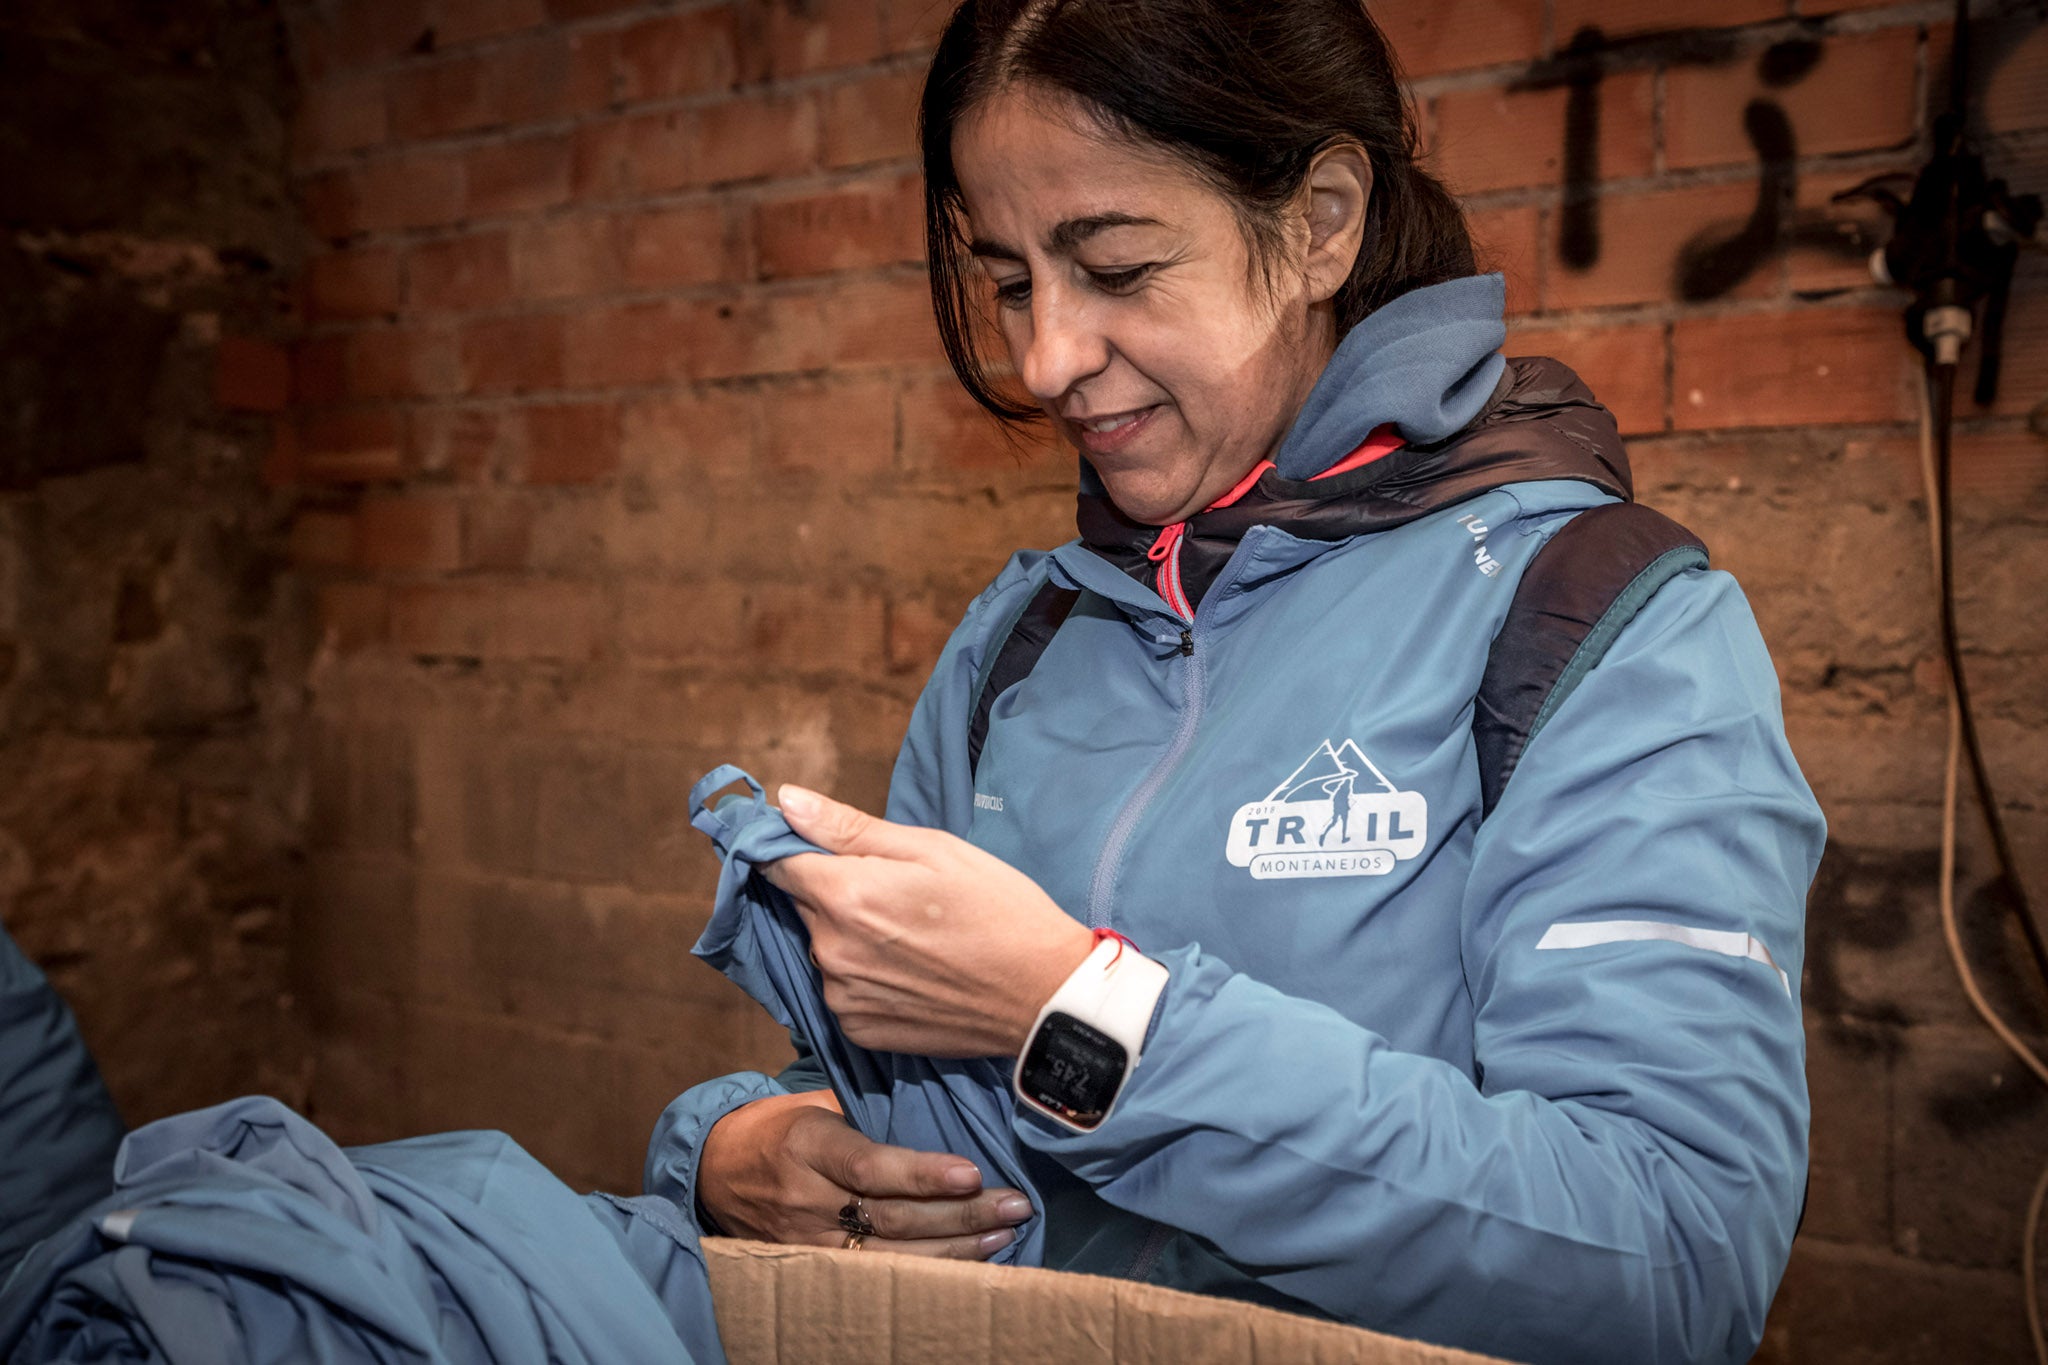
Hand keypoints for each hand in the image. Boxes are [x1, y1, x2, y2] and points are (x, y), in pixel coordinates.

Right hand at [698, 1089, 1032, 1257]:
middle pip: (891, 1216)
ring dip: (954, 1248)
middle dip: (960, 1214)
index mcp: (807, 1145)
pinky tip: (967, 1260)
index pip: (870, 1166)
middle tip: (1014, 1205)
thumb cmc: (779, 1126)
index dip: (922, 1173)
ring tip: (1003, 1234)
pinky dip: (927, 1269)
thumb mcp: (814, 1103)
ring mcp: (808, 1242)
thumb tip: (940, 1099)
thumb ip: (868, 1109)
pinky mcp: (811, 1268)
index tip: (972, 1172)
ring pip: (889, 1255)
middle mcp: (807, 1198)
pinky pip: (876, 1274)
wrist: (714, 1169)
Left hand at [763, 785, 1094, 1057]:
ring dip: (848, 937)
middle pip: (804, 906)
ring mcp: (841, 996)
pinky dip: (864, 977)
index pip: (778, 863)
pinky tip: (909, 971)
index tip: (829, 850)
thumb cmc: (997, 906)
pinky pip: (843, 989)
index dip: (797, 850)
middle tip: (897, 894)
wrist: (1041, 994)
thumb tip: (785, 800)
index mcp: (844, 896)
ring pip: (824, 948)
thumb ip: (848, 827)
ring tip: (910, 937)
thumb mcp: (931, 848)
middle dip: (834, 892)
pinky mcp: (858, 1029)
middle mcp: (829, 950)